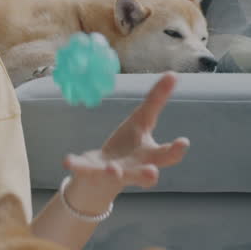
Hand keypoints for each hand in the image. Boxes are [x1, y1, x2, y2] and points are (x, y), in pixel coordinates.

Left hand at [62, 73, 189, 200]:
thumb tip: (174, 73)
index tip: (183, 142)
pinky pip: (82, 169)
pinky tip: (68, 160)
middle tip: (153, 172)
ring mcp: (111, 174)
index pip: (166, 156)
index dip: (175, 151)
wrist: (101, 176)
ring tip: (112, 169)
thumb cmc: (128, 147)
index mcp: (148, 156)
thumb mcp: (142, 121)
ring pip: (115, 176)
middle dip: (148, 174)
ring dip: (114, 173)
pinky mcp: (89, 172)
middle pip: (143, 174)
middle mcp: (132, 169)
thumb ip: (157, 100)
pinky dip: (76, 165)